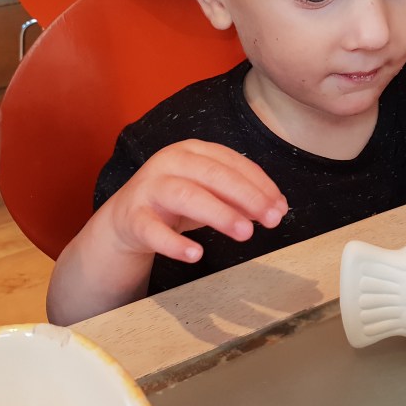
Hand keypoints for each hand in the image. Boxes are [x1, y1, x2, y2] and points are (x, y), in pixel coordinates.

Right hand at [48, 140, 287, 323]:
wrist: (125, 219)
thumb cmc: (177, 202)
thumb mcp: (210, 194)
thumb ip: (240, 198)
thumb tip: (276, 209)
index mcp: (192, 151)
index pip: (232, 162)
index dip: (260, 184)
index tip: (280, 207)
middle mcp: (169, 163)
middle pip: (212, 175)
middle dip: (246, 196)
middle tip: (272, 219)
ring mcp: (149, 188)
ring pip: (186, 196)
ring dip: (219, 213)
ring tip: (245, 233)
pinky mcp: (133, 217)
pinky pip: (153, 230)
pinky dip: (175, 243)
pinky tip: (196, 254)